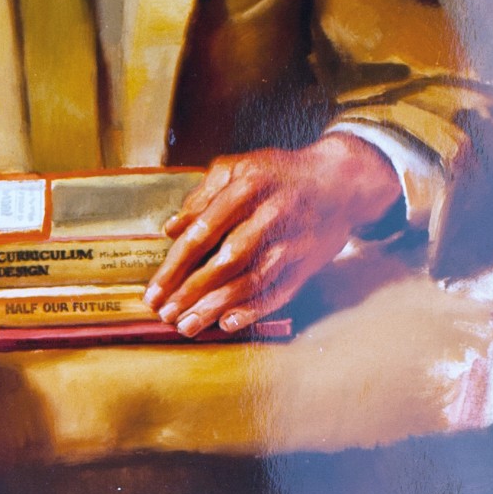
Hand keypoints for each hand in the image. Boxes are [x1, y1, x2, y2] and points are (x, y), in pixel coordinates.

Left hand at [144, 134, 401, 336]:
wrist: (338, 180)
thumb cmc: (277, 173)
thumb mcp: (237, 168)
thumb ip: (202, 196)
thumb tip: (171, 229)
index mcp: (247, 186)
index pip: (203, 231)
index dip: (176, 265)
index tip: (154, 290)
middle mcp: (270, 215)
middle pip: (225, 261)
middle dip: (191, 292)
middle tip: (166, 314)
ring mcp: (292, 241)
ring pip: (250, 281)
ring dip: (216, 307)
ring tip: (187, 325)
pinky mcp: (308, 263)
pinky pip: (278, 291)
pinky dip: (253, 310)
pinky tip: (228, 323)